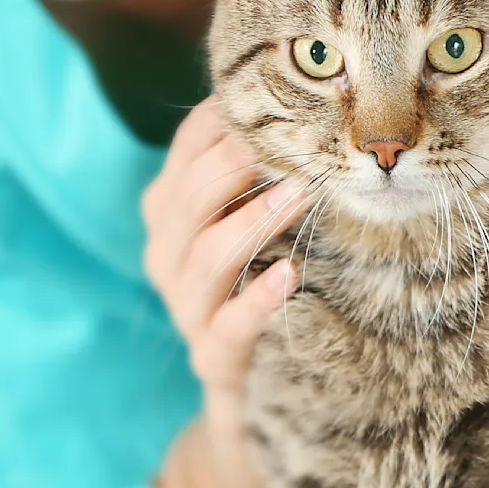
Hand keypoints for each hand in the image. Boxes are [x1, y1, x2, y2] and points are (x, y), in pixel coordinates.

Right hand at [143, 98, 307, 487]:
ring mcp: (185, 309)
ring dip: (252, 222)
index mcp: (172, 211)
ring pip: (204, 256)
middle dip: (236, 164)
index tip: (276, 95)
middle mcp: (167, 254)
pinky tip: (290, 277)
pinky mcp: (213, 359)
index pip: (188, 149)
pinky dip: (256, 300)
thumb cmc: (272, 284)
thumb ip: (271, 170)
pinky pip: (226, 326)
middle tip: (292, 141)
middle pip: (187, 197)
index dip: (224, 120)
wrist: (265, 391)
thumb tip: (321, 101)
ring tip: (299, 195)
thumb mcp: (267, 222)